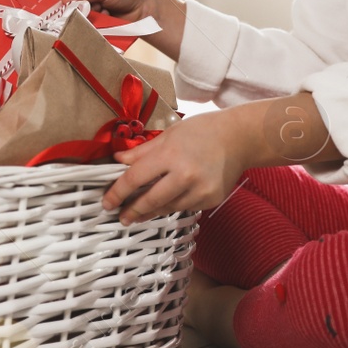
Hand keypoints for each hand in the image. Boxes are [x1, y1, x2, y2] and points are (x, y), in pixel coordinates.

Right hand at [51, 0, 186, 60]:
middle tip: (87, 12)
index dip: (57, 3)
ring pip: (77, 23)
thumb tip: (62, 0)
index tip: (56, 12)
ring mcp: (90, 16)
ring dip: (89, 20)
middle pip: (66, 12)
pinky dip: (96, 28)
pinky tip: (108, 21)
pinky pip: (88, 32)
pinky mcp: (97, 28)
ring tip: (104, 14)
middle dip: (75, 13)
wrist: (147, 8)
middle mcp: (83, 0)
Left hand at [100, 108, 248, 224]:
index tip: (108, 201)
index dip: (118, 192)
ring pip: (167, 207)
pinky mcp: (210, 200)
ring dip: (151, 211)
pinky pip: (184, 207)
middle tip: (121, 216)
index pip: (135, 178)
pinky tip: (166, 203)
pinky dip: (172, 205)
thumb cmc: (204, 131)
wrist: (239, 138)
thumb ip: (143, 151)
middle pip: (150, 200)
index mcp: (170, 155)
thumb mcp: (169, 134)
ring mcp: (200, 191)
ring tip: (138, 213)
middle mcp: (185, 175)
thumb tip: (119, 160)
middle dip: (132, 210)